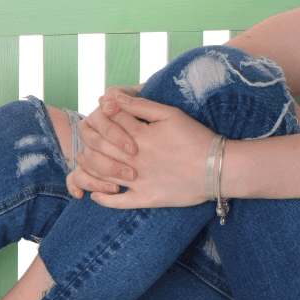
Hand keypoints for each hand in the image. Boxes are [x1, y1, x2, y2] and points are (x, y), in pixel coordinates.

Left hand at [69, 91, 220, 208]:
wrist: (217, 168)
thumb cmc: (195, 138)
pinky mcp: (146, 198)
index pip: (109, 122)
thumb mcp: (170, 114)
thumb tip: (113, 97)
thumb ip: (141, 105)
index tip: (95, 114)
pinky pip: (118, 202)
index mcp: (140, 135)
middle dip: (88, 137)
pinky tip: (96, 194)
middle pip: (100, 146)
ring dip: (88, 165)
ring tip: (82, 159)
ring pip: (103, 173)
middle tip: (83, 134)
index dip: (99, 115)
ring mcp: (139, 180)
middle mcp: (135, 158)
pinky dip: (103, 199)